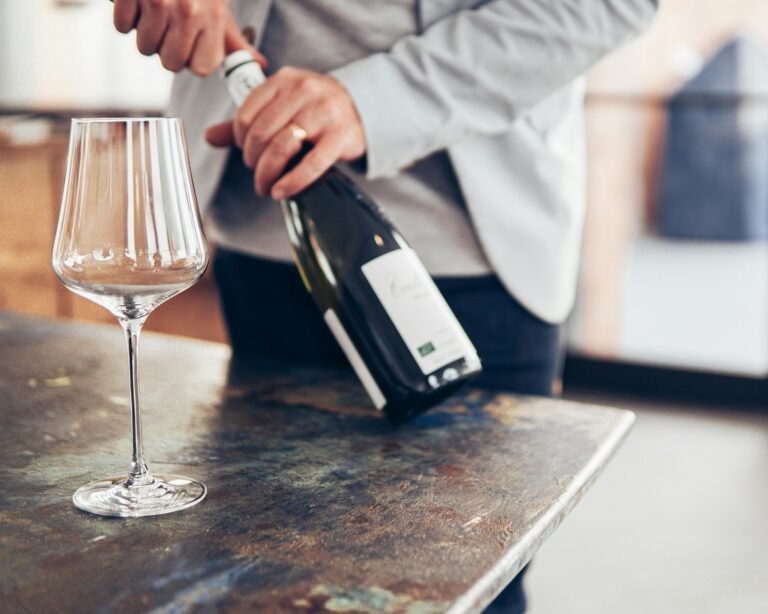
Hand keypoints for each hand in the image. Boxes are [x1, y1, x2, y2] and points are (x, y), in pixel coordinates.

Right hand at [112, 0, 265, 75]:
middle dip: (167, 48)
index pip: (201, 68)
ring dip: (146, 32)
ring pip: (145, 48)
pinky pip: (122, 27)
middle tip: (170, 24)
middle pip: (170, 63)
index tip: (190, 42)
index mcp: (213, 17)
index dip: (192, 58)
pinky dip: (126, 16)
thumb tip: (259, 63)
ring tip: (155, 8)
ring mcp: (158, 2)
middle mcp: (188, 12)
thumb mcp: (219, 4)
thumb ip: (232, 38)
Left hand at [205, 67, 365, 199]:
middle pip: (261, 133)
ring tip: (266, 186)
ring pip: (282, 147)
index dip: (239, 140)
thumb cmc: (315, 110)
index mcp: (283, 80)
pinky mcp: (340, 137)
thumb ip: (247, 120)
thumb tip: (209, 136)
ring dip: (267, 174)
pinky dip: (292, 182)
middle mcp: (303, 91)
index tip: (245, 153)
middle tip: (256, 174)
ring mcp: (324, 113)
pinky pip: (311, 164)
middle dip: (252, 161)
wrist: (362, 110)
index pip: (246, 113)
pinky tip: (281, 192)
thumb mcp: (282, 105)